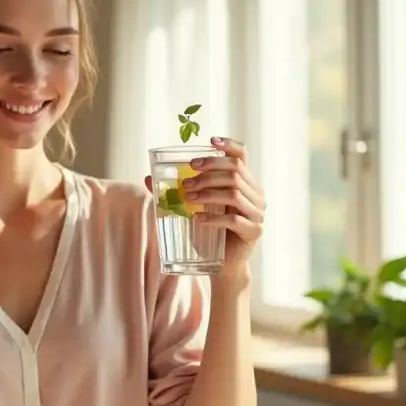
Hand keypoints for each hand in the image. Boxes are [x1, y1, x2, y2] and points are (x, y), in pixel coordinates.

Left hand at [147, 136, 265, 276]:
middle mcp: (256, 194)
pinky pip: (234, 219)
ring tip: (187, 198)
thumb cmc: (208, 231)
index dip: (228, 145)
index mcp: (245, 182)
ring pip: (234, 193)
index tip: (210, 141)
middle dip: (207, 172)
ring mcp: (257, 213)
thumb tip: (148, 178)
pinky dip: (213, 217)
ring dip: (207, 193)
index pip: (242, 156)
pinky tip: (198, 218)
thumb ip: (176, 191)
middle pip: (235, 171)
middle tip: (185, 182)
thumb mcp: (194, 206)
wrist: (223, 264)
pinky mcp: (253, 231)